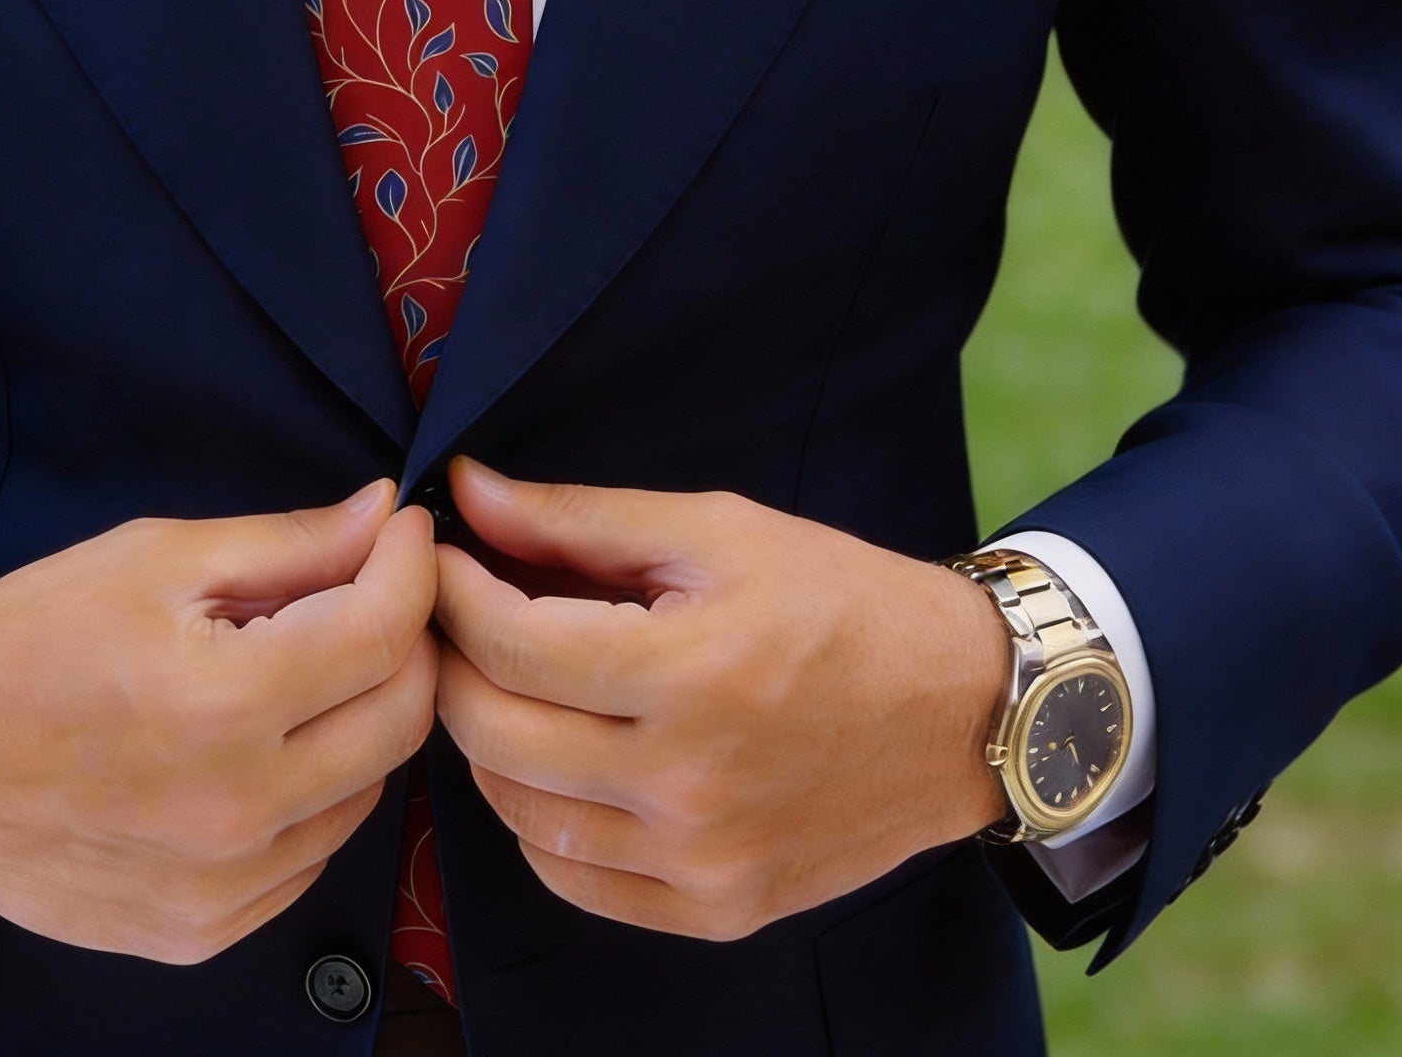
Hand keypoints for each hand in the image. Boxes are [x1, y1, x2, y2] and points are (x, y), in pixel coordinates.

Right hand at [0, 480, 437, 962]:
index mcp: (221, 704)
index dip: (410, 566)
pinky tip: (262, 744)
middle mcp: (235, 811)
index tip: (403, 532)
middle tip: (374, 590)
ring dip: (361, 718)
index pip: (384, 633)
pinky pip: (310, 853)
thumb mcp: (154, 558)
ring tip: (304, 665)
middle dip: (406, 639)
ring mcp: (221, 888)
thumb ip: (287, 543)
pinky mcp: (202, 932)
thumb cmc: (25, 640)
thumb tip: (383, 516)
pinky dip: (314, 792)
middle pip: (401, 719)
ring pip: (368, 791)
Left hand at [433, 459, 1006, 940]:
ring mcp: (702, 862)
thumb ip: (579, 518)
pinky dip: (538, 819)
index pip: (509, 642)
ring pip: (517, 813)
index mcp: (691, 673)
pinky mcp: (716, 911)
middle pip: (494, 731)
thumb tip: (468, 491)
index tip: (439, 555)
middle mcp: (689, 784)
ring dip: (486, 739)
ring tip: (503, 678)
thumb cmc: (840, 600)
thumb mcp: (716, 530)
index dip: (452, 590)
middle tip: (454, 613)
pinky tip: (554, 758)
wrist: (962, 710)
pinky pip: (572, 879)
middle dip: (451, 659)